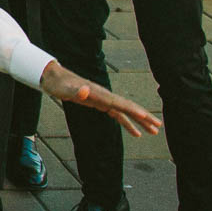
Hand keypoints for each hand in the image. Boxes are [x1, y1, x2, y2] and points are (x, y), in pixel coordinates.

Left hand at [40, 61, 162, 136]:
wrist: (53, 78)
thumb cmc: (59, 84)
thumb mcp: (66, 89)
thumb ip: (77, 91)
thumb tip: (86, 92)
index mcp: (100, 94)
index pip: (121, 104)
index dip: (135, 111)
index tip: (147, 118)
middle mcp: (105, 96)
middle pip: (129, 107)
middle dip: (144, 117)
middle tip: (158, 127)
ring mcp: (103, 100)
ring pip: (126, 112)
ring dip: (140, 122)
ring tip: (153, 132)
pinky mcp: (100, 104)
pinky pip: (118, 115)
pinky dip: (128, 123)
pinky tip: (135, 133)